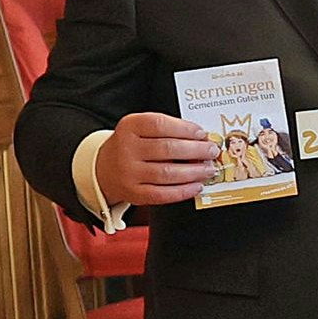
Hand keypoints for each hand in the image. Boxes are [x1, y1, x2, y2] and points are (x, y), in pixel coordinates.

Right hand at [96, 111, 214, 209]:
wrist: (105, 169)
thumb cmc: (132, 146)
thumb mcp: (141, 129)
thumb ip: (168, 130)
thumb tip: (201, 139)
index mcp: (129, 127)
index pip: (160, 124)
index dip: (185, 129)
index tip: (202, 133)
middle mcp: (126, 149)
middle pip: (167, 149)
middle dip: (196, 150)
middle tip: (212, 151)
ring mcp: (128, 172)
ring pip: (167, 173)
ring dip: (194, 172)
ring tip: (208, 169)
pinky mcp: (133, 193)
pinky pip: (162, 194)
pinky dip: (183, 191)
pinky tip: (196, 186)